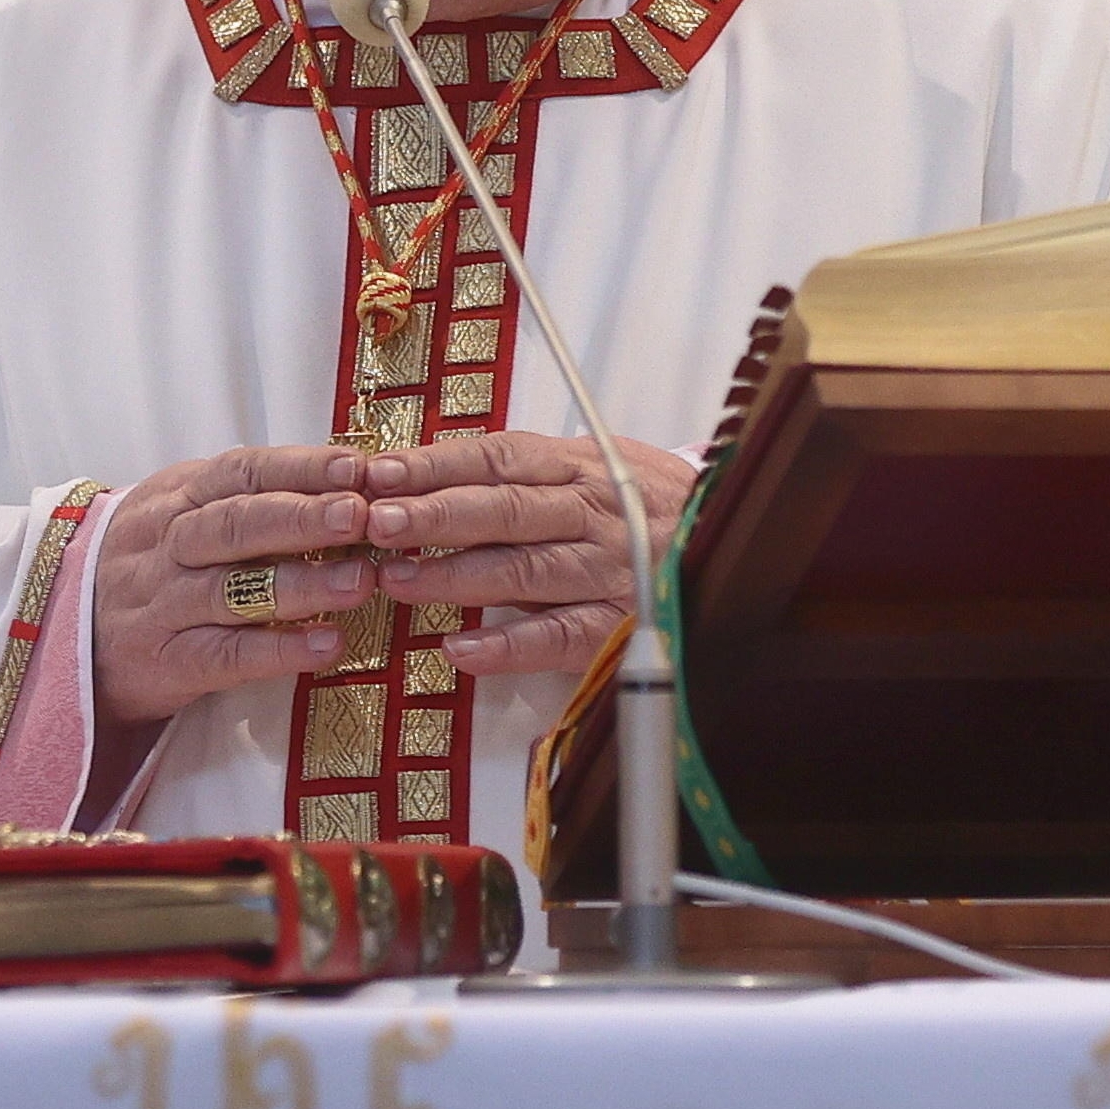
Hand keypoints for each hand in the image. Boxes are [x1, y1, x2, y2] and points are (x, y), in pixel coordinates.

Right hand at [90, 445, 379, 728]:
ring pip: (233, 590)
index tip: (357, 469)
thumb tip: (346, 481)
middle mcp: (165, 547)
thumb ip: (247, 499)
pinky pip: (226, 656)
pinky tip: (326, 645)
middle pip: (236, 525)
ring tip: (360, 581)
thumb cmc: (152, 567)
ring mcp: (162, 606)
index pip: (241, 472)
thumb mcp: (180, 515)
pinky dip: (278, 650)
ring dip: (302, 584)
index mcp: (174, 498)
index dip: (300, 468)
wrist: (65, 636)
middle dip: (304, 517)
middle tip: (361, 516)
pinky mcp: (165, 664)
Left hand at [360, 431, 696, 676]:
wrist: (731, 544)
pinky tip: (459, 649)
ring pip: (525, 570)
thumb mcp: (595, 468)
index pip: (500, 459)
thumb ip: (526, 474)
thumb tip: (429, 477)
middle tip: (378, 522)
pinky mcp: (617, 627)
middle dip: (436, 515)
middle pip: (506, 511)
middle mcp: (594, 515)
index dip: (437, 465)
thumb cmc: (646, 505)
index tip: (380, 473)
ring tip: (397, 580)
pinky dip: (507, 645)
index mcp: (581, 468)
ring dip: (456, 576)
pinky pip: (558, 637)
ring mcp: (607, 572)